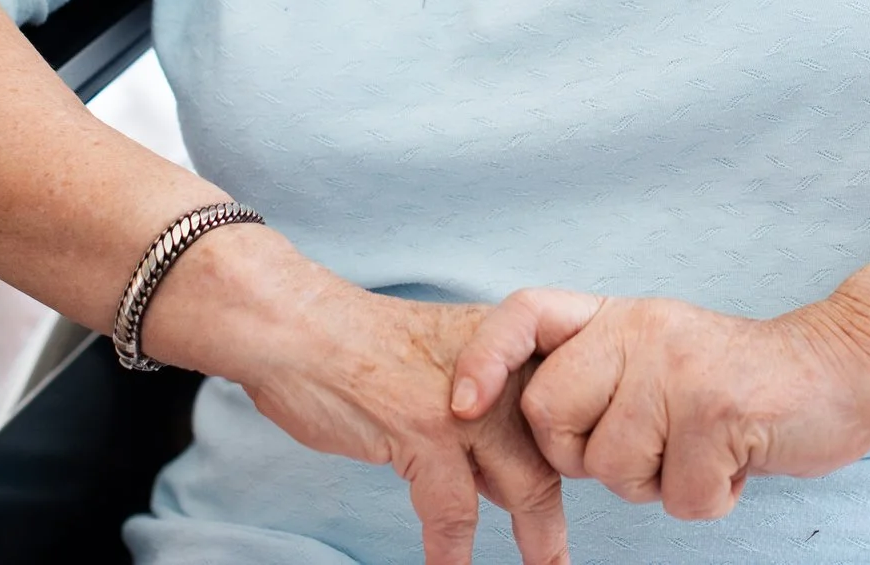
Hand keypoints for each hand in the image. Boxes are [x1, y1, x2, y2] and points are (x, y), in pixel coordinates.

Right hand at [157, 235, 566, 564]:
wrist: (299, 327)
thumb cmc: (360, 350)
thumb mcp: (440, 368)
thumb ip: (481, 416)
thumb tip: (507, 484)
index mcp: (507, 348)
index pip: (561, 407)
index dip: (570, 458)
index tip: (568, 499)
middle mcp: (500, 369)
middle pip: (551, 451)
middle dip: (556, 514)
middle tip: (560, 558)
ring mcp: (467, 400)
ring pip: (524, 483)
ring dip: (535, 539)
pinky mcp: (426, 430)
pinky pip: (454, 509)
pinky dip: (452, 551)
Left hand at [449, 264, 869, 521]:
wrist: (840, 370)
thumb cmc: (741, 382)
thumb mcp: (659, 357)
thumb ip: (601, 376)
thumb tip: (528, 423)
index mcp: (620, 315)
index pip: (525, 314)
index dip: (483, 357)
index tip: (458, 404)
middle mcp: (641, 329)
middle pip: (552, 418)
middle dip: (589, 457)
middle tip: (650, 447)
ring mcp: (677, 367)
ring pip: (613, 469)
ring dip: (660, 483)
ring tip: (704, 448)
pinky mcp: (717, 409)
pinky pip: (677, 496)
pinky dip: (710, 498)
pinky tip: (736, 460)